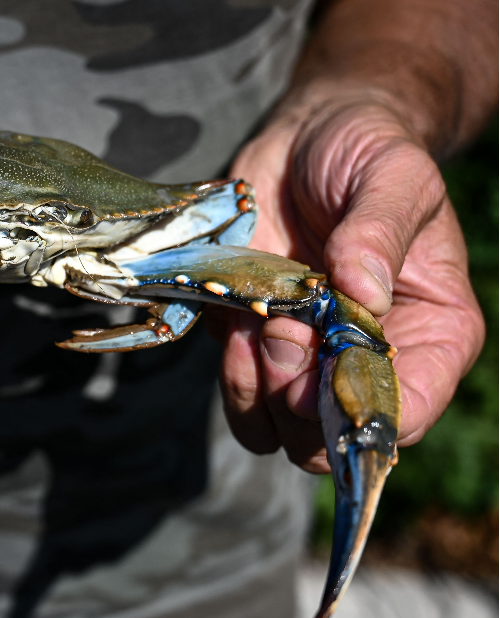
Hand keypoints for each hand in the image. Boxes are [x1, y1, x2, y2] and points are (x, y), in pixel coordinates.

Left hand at [221, 96, 484, 472]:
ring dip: (257, 392)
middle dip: (300, 402)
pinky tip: (234, 318)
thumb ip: (381, 230)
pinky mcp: (253, 344)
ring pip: (276, 432)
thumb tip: (363, 291)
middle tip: (283, 336)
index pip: (407, 412)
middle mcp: (367, 360)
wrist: (304, 138)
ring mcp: (306, 358)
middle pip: (331, 437)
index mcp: (431, 333)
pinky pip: (238, 393)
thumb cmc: (366, 152)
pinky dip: (229, 370)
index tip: (324, 373)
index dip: (360, 411)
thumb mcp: (393, 174)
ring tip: (258, 327)